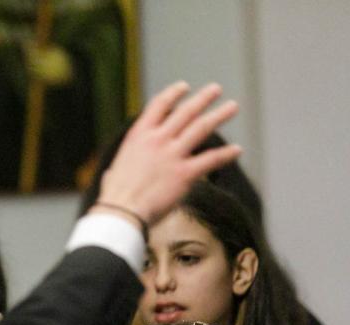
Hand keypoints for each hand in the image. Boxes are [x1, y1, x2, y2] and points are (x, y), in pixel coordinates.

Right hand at [95, 82, 240, 225]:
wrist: (122, 212)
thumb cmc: (114, 197)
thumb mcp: (114, 170)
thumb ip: (121, 167)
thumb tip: (112, 175)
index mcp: (139, 135)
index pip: (159, 105)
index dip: (173, 94)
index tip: (184, 87)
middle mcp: (158, 140)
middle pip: (185, 112)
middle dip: (203, 98)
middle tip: (216, 89)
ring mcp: (173, 155)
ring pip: (202, 128)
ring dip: (219, 115)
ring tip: (232, 107)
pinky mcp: (185, 174)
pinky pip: (211, 159)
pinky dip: (226, 154)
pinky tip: (237, 150)